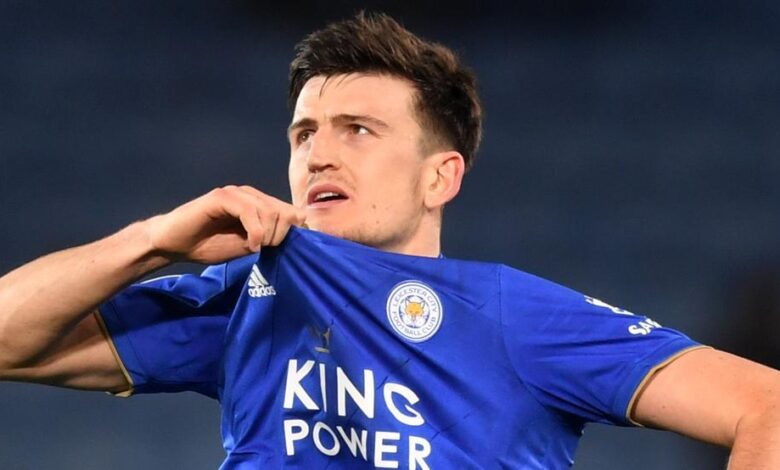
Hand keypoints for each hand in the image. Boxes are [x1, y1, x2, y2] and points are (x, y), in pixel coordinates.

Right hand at [146, 185, 305, 263]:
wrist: (173, 244)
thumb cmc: (208, 245)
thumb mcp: (247, 246)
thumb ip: (269, 238)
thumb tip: (295, 235)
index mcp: (258, 204)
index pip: (292, 213)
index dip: (290, 233)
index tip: (276, 249)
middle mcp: (250, 195)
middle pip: (285, 213)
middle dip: (279, 236)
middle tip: (261, 249)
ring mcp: (236, 193)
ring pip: (270, 211)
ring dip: (267, 235)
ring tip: (253, 247)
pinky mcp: (221, 196)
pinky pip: (250, 211)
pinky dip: (256, 231)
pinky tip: (250, 245)